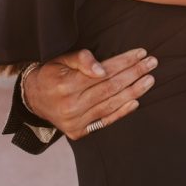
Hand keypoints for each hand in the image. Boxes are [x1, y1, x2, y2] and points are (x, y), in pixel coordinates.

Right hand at [23, 47, 157, 139]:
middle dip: (134, 73)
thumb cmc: (51, 74)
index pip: (104, 71)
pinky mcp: (78, 132)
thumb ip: (82, 59)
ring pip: (111, 104)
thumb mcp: (61, 59)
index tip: (141, 53)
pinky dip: (122, 112)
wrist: (33, 99)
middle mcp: (71, 104)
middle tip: (152, 63)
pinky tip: (136, 101)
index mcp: (66, 84)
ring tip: (149, 80)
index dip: (124, 62)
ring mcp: (75, 121)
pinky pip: (105, 121)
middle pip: (111, 87)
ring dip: (134, 91)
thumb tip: (103, 69)